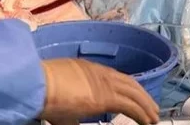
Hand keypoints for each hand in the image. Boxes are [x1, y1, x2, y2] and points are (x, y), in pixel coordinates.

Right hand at [40, 59, 158, 124]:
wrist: (36, 85)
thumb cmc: (42, 92)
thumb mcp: (59, 98)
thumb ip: (71, 112)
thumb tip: (71, 122)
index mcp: (89, 69)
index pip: (115, 78)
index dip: (128, 89)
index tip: (135, 98)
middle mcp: (100, 73)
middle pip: (129, 83)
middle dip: (143, 96)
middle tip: (152, 108)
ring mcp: (104, 83)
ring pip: (134, 93)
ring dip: (146, 105)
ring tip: (153, 116)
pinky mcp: (106, 97)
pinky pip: (131, 106)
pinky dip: (142, 113)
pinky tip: (147, 121)